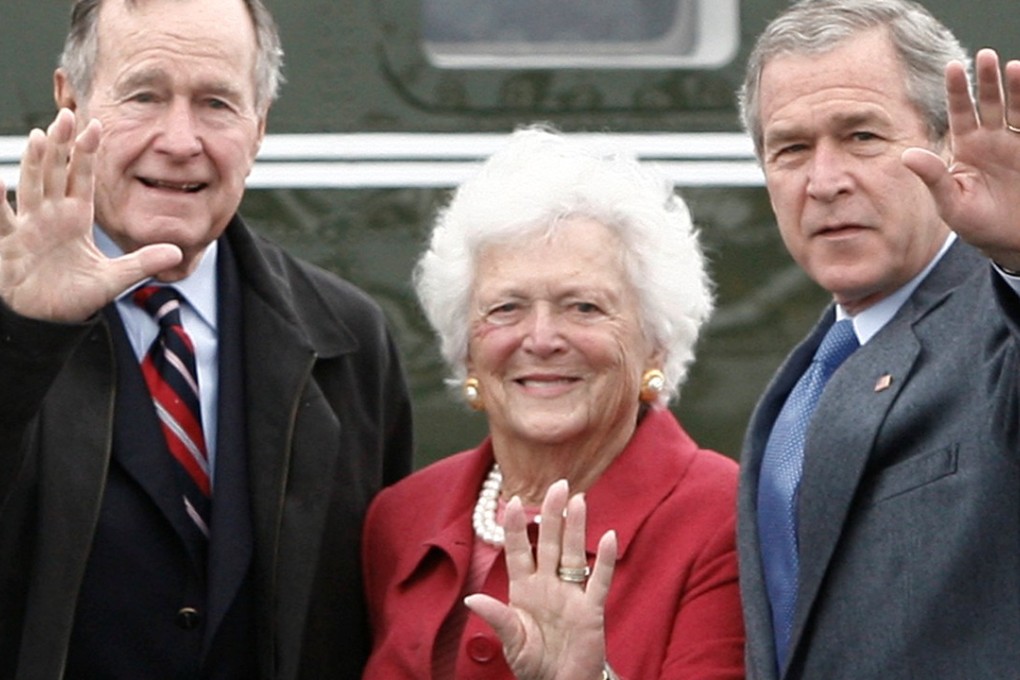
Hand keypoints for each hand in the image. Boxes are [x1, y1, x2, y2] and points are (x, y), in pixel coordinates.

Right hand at [0, 108, 180, 322]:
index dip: (86, 154)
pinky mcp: (9, 245)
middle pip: (55, 173)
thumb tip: (177, 251)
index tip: (95, 126)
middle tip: (66, 115)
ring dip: (35, 164)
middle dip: (60, 146)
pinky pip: (1, 219)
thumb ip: (142, 263)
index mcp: (76, 218)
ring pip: (31, 188)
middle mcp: (51, 216)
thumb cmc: (75, 296)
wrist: (47, 319)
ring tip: (41, 137)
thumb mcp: (114, 280)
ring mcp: (28, 227)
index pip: (82, 179)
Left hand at [464, 479, 617, 679]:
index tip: (512, 501)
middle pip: (549, 543)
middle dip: (552, 514)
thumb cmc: (534, 664)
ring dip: (576, 527)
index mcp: (524, 591)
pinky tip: (609, 537)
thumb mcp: (512, 643)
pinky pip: (598, 581)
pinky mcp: (591, 610)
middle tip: (558, 485)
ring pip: (573, 553)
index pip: (518, 551)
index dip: (516, 528)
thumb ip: (497, 619)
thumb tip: (471, 600)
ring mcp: (571, 595)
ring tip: (579, 499)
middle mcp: (547, 585)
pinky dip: (603, 560)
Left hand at [902, 49, 1019, 269]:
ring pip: (1016, 108)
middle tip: (985, 56)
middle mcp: (992, 139)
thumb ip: (933, 177)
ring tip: (1012, 66)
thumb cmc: (976, 224)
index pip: (960, 112)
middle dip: (987, 80)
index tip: (952, 66)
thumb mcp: (950, 203)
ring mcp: (1016, 144)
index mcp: (967, 147)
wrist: (1010, 241)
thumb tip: (906, 154)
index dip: (957, 90)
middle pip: (989, 102)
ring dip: (1015, 87)